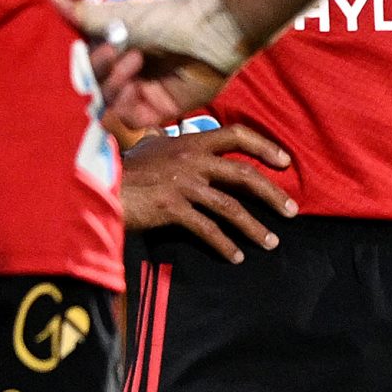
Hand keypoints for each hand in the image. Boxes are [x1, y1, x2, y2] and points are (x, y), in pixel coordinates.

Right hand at [55, 0, 237, 130]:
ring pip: (110, 105)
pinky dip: (126, 107)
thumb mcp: (117, 15)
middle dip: (101, 73)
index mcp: (119, 49)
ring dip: (115, 86)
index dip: (86, 62)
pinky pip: (130, 120)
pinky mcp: (161, 110)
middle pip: (97, 89)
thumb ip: (82, 14)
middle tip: (116, 53)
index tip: (97, 46)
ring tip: (136, 63)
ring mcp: (145, 91)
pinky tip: (136, 88)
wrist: (209, 30)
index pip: (88, 67)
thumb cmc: (166, 17)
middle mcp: (130, 72)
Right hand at [123, 124, 297, 263]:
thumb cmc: (125, 167)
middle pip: (243, 174)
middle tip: (292, 211)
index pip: (237, 135)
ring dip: (254, 226)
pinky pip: (206, 229)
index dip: (264, 146)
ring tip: (271, 242)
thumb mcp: (151, 146)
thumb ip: (170, 142)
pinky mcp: (171, 208)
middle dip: (272, 193)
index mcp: (191, 141)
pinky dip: (224, 244)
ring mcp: (183, 184)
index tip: (285, 161)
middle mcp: (191, 159)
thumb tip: (172, 135)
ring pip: (230, 206)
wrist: (99, 184)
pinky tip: (236, 256)